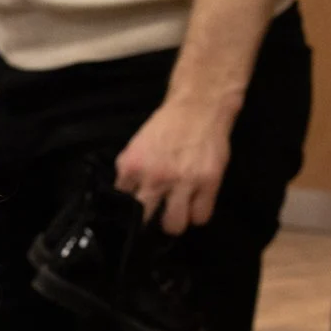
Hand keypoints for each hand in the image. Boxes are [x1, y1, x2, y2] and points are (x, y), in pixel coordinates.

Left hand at [114, 97, 235, 235]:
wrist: (198, 105)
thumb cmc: (166, 126)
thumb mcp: (136, 148)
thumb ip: (130, 174)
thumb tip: (124, 201)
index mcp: (132, 167)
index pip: (121, 204)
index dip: (128, 211)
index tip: (134, 213)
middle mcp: (155, 176)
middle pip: (144, 222)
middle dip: (147, 223)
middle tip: (155, 216)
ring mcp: (183, 180)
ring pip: (174, 225)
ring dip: (175, 222)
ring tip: (177, 211)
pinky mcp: (209, 181)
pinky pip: (200, 217)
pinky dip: (198, 214)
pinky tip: (195, 204)